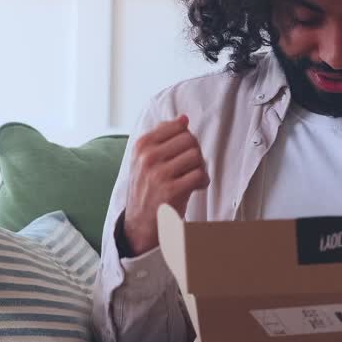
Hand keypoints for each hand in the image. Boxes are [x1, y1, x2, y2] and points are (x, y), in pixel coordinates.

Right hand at [121, 115, 209, 255]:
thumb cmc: (148, 187)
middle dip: (195, 153)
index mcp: (142, 145)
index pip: (178, 127)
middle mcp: (148, 157)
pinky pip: (199, 175)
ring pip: (196, 156)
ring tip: (191, 177)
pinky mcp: (171, 191)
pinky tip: (195, 188)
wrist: (139, 223)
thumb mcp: (145, 158)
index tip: (182, 153)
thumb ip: (162, 136)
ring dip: (200, 168)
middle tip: (190, 167)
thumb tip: (183, 118)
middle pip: (190, 140)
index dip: (187, 139)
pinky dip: (203, 181)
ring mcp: (159, 174)